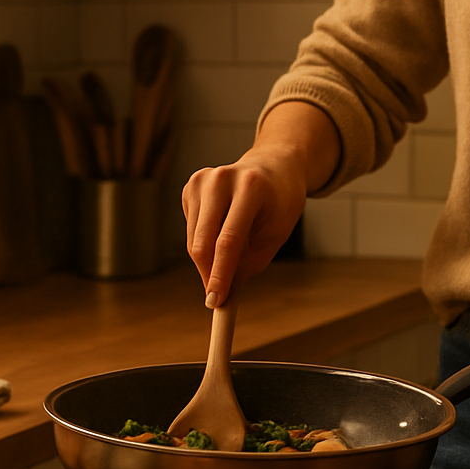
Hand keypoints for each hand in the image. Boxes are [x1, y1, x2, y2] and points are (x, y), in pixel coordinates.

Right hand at [183, 150, 307, 306]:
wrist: (274, 168)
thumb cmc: (279, 205)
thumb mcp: (274, 236)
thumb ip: (247, 264)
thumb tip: (219, 297)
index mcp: (251, 187)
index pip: (228, 241)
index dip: (220, 275)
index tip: (216, 301)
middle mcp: (222, 179)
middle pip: (204, 242)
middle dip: (208, 274)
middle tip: (215, 299)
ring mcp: (202, 179)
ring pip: (194, 239)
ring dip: (207, 261)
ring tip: (229, 260)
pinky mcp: (191, 185)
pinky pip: (191, 229)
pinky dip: (204, 242)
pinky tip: (222, 231)